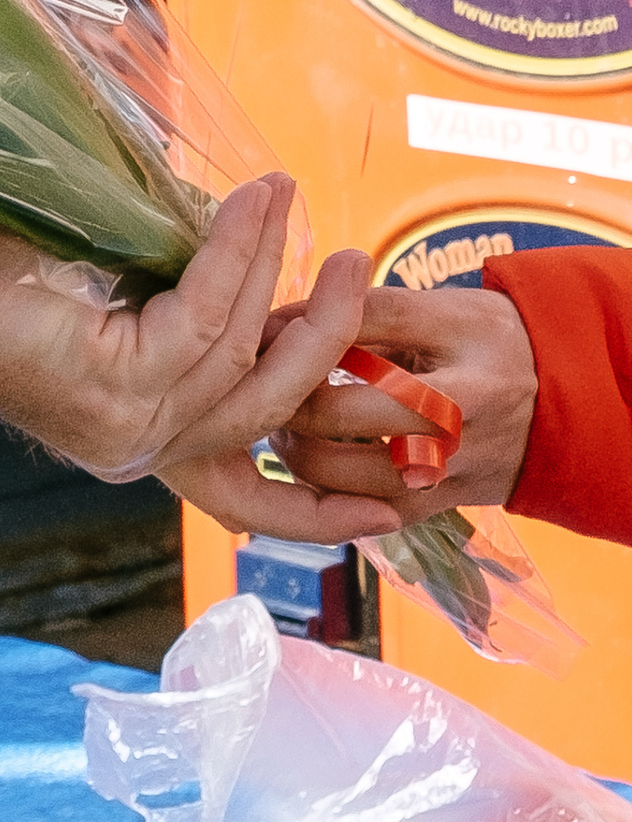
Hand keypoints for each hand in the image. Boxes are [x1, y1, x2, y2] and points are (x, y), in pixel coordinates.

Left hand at [0, 176, 393, 542]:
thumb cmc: (1, 288)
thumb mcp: (123, 316)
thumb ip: (192, 323)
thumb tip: (269, 272)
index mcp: (142, 446)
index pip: (243, 498)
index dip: (320, 510)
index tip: (395, 509)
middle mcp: (138, 450)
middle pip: (270, 407)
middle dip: (326, 338)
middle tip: (353, 263)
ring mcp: (129, 424)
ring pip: (243, 350)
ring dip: (276, 268)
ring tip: (288, 198)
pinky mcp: (118, 383)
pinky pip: (208, 314)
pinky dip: (236, 253)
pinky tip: (252, 201)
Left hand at [264, 283, 537, 527]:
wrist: (562, 402)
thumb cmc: (483, 345)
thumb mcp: (441, 311)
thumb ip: (364, 314)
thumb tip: (273, 323)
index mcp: (469, 342)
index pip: (371, 324)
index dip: (302, 328)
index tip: (261, 331)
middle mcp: (470, 408)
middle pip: (355, 410)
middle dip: (293, 401)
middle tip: (260, 391)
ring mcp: (459, 464)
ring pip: (356, 475)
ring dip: (301, 455)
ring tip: (282, 429)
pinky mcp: (441, 503)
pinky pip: (368, 511)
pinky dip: (327, 492)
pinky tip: (308, 464)